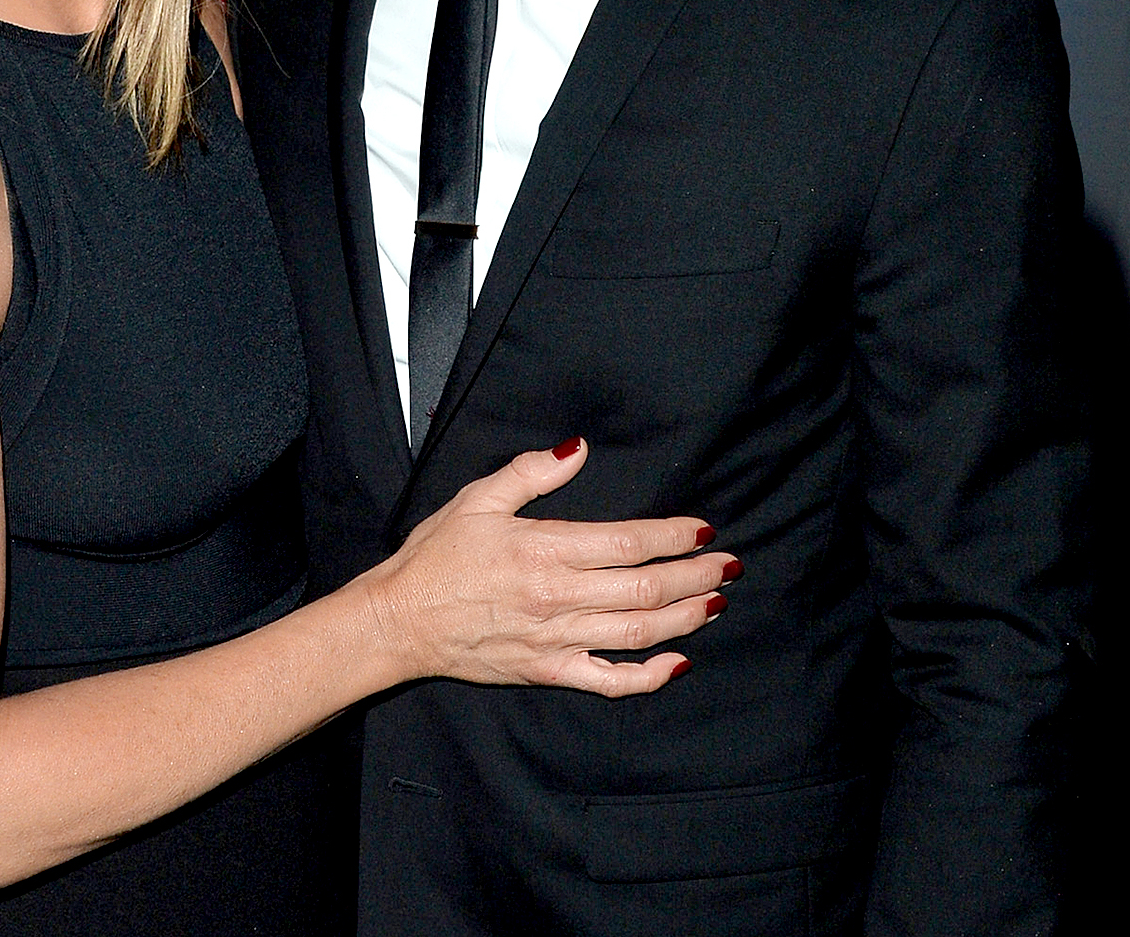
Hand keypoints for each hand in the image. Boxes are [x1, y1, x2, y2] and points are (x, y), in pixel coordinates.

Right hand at [361, 438, 736, 697]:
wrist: (400, 619)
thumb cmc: (436, 555)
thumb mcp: (477, 499)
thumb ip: (530, 472)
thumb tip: (578, 449)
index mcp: (545, 548)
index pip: (628, 542)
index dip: (673, 535)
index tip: (703, 529)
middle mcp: (559, 596)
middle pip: (646, 587)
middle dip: (696, 575)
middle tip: (729, 565)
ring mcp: (557, 639)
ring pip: (639, 631)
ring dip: (685, 617)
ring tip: (715, 602)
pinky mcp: (549, 671)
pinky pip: (610, 681)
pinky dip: (649, 676)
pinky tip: (677, 662)